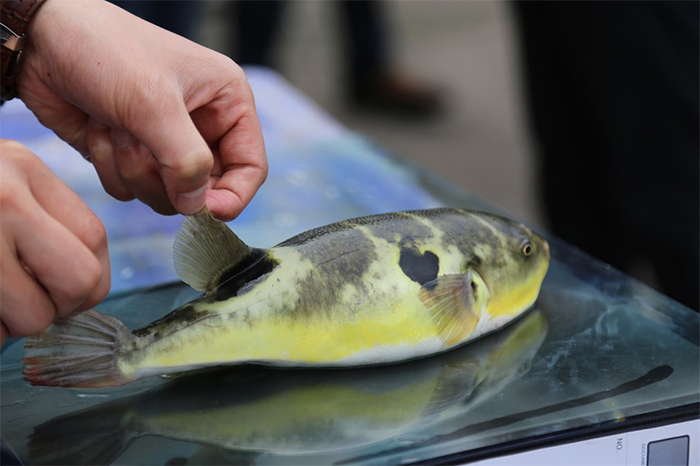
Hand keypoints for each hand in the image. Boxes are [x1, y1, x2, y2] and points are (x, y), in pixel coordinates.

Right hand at [0, 141, 109, 344]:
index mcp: (24, 169)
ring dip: (18, 324)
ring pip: (37, 314)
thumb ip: (44, 221)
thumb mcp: (1, 190)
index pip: (95, 237)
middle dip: (62, 307)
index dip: (89, 277)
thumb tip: (84, 285)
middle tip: (30, 305)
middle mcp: (5, 195)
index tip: (65, 290)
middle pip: (81, 278)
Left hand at [17, 0, 266, 220]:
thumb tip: (197, 208)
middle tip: (144, 152)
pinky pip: (133, 190)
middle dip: (170, 178)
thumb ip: (185, 162)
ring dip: (134, 169)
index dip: (234, 195)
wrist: (41, 40)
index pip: (251, 166)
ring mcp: (166, 143)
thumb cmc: (104, 51)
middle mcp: (202, 125)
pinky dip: (111, 167)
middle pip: (206, 188)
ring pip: (167, 195)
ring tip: (115, 127)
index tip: (207, 212)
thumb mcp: (153, 104)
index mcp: (226, 102)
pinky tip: (98, 129)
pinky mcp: (134, 155)